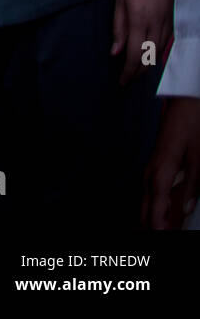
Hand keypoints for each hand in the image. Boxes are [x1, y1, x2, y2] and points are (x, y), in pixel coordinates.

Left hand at [113, 0, 176, 84]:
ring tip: (136, 74)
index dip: (128, 71)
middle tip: (127, 81)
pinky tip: (151, 58)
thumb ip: (118, 27)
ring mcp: (168, 23)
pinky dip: (157, 55)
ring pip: (159, 53)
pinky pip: (166, 43)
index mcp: (140, 21)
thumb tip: (115, 51)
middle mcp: (156, 26)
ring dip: (148, 66)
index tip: (121, 82)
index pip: (135, 55)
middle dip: (138, 73)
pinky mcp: (173, 19)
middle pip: (149, 58)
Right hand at [142, 96, 199, 228]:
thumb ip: (191, 186)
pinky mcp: (155, 163)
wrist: (184, 103)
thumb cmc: (192, 126)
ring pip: (145, 199)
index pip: (156, 208)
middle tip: (158, 237)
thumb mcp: (199, 158)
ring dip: (150, 215)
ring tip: (157, 230)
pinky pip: (150, 189)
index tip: (162, 237)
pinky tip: (159, 209)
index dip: (158, 226)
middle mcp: (151, 171)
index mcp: (161, 172)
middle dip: (149, 224)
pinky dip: (153, 203)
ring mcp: (151, 166)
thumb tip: (186, 208)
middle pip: (145, 206)